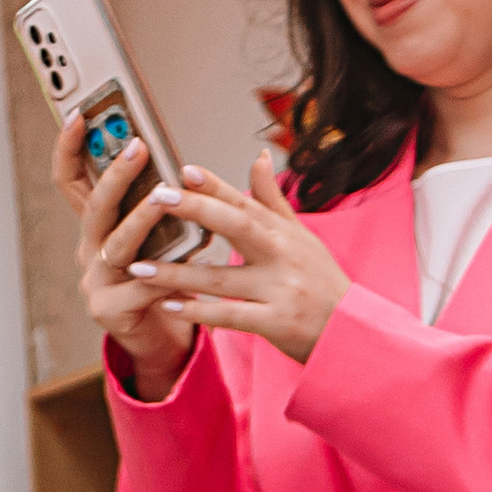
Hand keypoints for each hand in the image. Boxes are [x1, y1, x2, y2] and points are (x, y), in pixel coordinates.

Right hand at [53, 113, 194, 399]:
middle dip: (116, 173)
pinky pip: (140, 288)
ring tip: (167, 198)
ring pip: (118, 244)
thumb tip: (184, 166)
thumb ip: (162, 206)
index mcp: (96, 227)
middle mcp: (90, 250)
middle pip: (94, 205)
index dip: (70, 147)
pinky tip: (188, 263)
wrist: (164, 340)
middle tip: (138, 147)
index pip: (71, 179)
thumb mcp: (159, 238)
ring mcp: (95, 281)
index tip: (80, 115)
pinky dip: (165, 275)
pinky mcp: (109, 311)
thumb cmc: (163, 283)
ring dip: (143, 218)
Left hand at [122, 152, 350, 368]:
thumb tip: (259, 156)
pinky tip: (169, 306)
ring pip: (221, 278)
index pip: (245, 201)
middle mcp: (283, 256)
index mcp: (284, 233)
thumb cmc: (324, 284)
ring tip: (139, 266)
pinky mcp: (276, 323)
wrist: (353, 335)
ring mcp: (280, 290)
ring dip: (177, 273)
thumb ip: (273, 200)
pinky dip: (198, 311)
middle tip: (155, 199)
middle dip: (195, 210)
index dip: (214, 185)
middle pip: (236, 226)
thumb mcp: (303, 237)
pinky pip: (229, 316)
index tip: (183, 169)